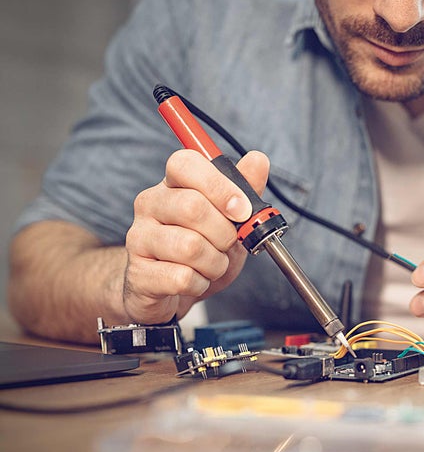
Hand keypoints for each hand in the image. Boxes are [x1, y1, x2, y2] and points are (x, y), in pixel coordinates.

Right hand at [122, 149, 268, 322]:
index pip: (185, 164)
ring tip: (212, 265)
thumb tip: (258, 160)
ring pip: (190, 247)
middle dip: (224, 233)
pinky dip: (200, 284)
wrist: (173, 291)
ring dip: (215, 263)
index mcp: (173, 185)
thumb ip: (245, 190)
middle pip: (192, 207)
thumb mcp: (231, 220)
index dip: (219, 186)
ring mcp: (139, 238)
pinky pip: (181, 278)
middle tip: (227, 245)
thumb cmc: (204, 249)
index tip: (242, 209)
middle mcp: (150, 205)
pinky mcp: (138, 274)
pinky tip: (195, 281)